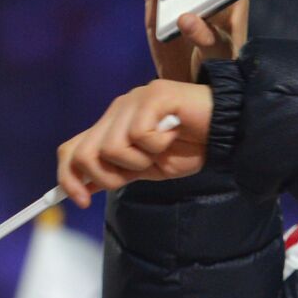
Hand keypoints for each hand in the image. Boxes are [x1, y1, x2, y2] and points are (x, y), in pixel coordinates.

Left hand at [56, 79, 212, 208]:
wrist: (228, 130)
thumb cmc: (191, 148)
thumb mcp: (146, 169)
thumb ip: (115, 173)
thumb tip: (81, 189)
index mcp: (113, 125)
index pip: (72, 149)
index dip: (68, 178)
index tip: (81, 202)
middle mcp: (118, 109)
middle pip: (85, 153)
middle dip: (110, 176)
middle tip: (139, 173)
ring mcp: (135, 99)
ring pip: (111, 147)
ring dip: (139, 161)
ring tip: (162, 150)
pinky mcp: (154, 95)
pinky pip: (139, 135)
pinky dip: (158, 145)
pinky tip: (174, 135)